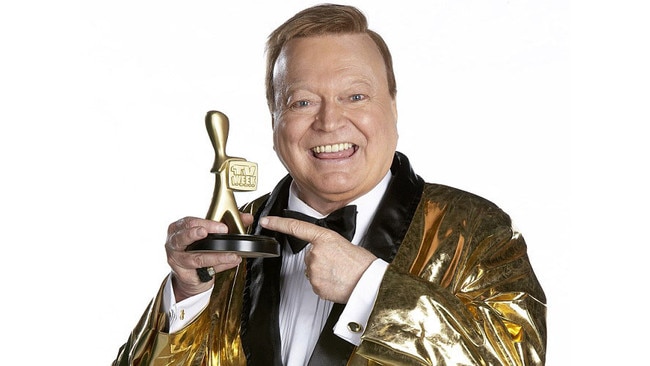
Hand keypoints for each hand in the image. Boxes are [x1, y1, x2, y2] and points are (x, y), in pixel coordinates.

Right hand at [164, 214, 252, 301]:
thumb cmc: (197, 248)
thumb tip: (247, 218)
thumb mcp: (210, 233)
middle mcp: (174, 243)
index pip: (189, 222)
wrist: (191, 274)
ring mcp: (176, 259)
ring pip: (196, 258)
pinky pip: (204, 270)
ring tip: (232, 254)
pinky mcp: (183, 274)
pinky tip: (231, 262)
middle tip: (216, 233)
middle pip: (183, 238)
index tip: (223, 226)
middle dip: (198, 235)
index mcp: (178, 228)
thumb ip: (228, 223)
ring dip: (217, 256)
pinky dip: (220, 266)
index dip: (206, 224)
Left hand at [259, 216, 375, 302]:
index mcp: (324, 238)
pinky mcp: (315, 285)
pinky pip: (316, 283)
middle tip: (338, 263)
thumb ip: (326, 245)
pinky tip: (337, 282)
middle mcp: (316, 252)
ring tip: (340, 273)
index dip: (278, 223)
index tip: (266, 221)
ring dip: (323, 272)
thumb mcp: (343, 244)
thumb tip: (319, 253)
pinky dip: (325, 284)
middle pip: (309, 255)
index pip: (296, 227)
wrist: (370, 282)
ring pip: (312, 270)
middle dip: (321, 260)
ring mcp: (314, 269)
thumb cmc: (362, 263)